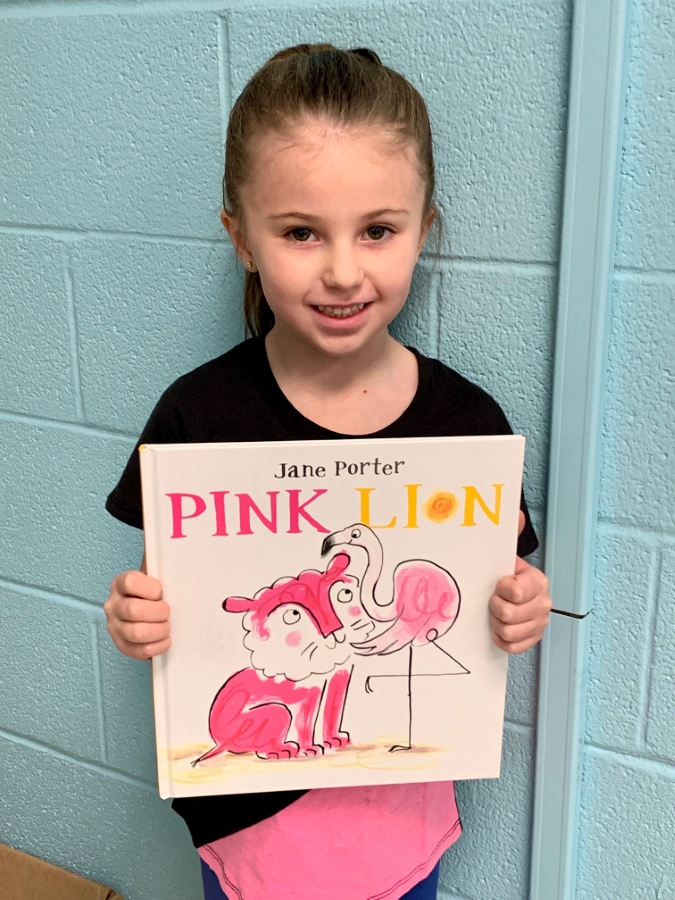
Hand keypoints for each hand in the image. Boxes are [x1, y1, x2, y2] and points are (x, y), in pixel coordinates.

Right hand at [104, 569, 170, 659]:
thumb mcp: (157, 574)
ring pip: (136, 632)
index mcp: (121, 583)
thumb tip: (178, 550)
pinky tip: (165, 640)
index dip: (151, 588)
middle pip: (134, 610)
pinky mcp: (121, 645)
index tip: (161, 591)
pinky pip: (138, 651)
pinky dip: (156, 647)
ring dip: (158, 631)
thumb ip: (162, 565)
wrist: (151, 610)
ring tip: (167, 626)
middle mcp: (113, 604)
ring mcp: (114, 626)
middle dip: (158, 612)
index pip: (131, 582)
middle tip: (168, 612)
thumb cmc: (156, 592)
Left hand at [489, 511, 551, 653]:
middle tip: (493, 599)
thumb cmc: (504, 574)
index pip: (517, 592)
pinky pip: (512, 647)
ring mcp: (539, 623)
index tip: (498, 583)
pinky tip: (498, 627)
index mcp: (538, 581)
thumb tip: (516, 514)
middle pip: (510, 615)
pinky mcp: (532, 640)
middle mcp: (543, 603)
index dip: (502, 590)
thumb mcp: (505, 554)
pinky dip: (501, 639)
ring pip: (509, 632)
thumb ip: (511, 534)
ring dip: (496, 623)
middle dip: (496, 608)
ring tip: (495, 612)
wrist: (507, 594)